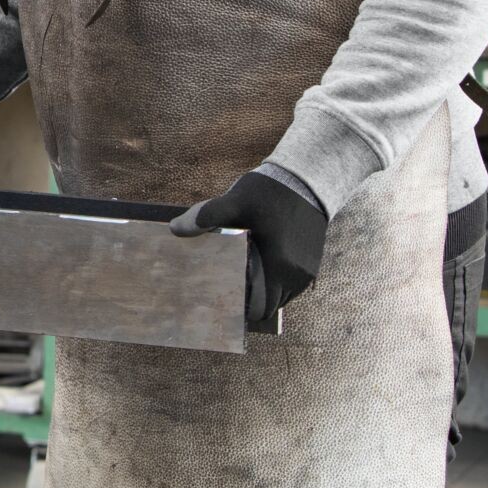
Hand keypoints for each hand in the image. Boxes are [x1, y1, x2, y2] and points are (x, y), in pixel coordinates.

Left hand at [170, 169, 328, 325]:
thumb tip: (175, 229)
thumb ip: (205, 217)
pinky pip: (291, 285)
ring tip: (243, 274)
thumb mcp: (235, 202)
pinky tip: (260, 263)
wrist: (306, 180)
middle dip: (251, 299)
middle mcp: (296, 275)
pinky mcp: (311, 263)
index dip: (242, 306)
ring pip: (282, 296)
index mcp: (278, 266)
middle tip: (228, 285)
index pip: (261, 307)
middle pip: (270, 304)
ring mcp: (307, 272)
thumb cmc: (270, 193)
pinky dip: (276, 281)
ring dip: (264, 290)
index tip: (223, 296)